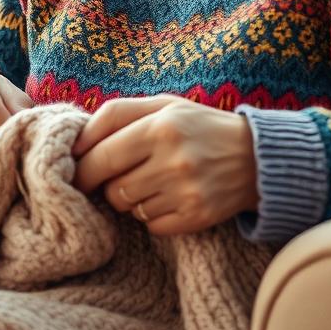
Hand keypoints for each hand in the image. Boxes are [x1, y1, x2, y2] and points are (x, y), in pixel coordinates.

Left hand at [70, 94, 258, 235]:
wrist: (255, 157)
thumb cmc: (198, 125)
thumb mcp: (163, 105)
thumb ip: (117, 114)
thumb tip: (76, 141)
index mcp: (161, 126)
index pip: (101, 154)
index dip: (82, 166)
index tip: (75, 168)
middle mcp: (173, 160)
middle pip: (111, 186)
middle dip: (103, 183)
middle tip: (108, 177)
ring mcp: (186, 192)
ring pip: (129, 207)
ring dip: (130, 197)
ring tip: (149, 179)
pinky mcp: (196, 218)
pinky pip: (151, 224)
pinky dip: (151, 214)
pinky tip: (167, 195)